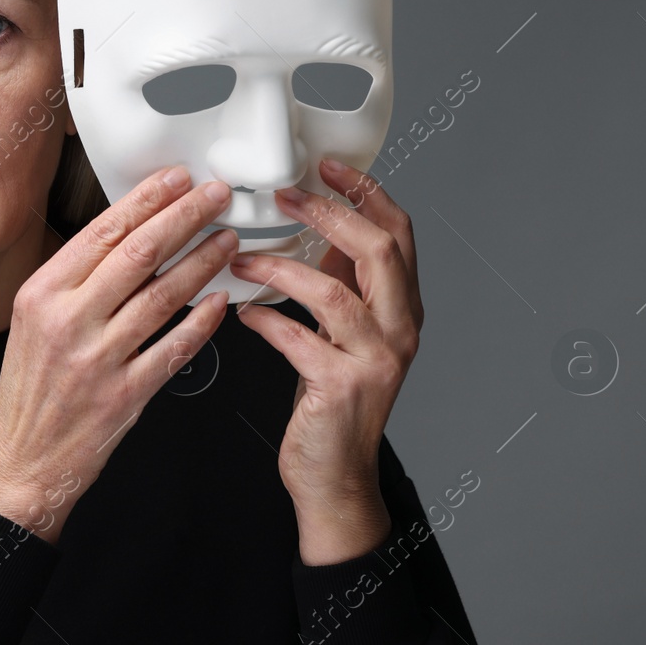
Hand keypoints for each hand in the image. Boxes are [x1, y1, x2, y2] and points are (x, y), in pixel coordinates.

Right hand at [0, 164, 240, 544]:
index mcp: (42, 294)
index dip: (147, 201)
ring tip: (227, 241)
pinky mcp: (125, 394)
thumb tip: (128, 237)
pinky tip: (222, 301)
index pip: (103, 232)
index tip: (176, 180)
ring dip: (203, 263)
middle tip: (214, 196)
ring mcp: (97, 359)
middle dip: (185, 217)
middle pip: (139, 254)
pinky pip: (174, 349)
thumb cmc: (30, 389)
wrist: (21, 459)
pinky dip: (202, 322)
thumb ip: (75, 281)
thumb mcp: (33, 320)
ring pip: (164, 296)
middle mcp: (68, 321)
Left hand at [228, 158, 423, 561]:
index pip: (399, 233)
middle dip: (328, 213)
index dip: (366, 193)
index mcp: (403, 309)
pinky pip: (298, 339)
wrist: (336, 477)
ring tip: (242, 259)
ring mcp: (377, 360)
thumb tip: (319, 230)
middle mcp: (401, 330)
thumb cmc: (332, 404)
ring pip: (333, 292)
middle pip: (379, 249)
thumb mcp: (345, 334)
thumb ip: (341, 284)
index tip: (327, 167)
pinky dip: (265, 321)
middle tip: (284, 195)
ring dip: (280, 268)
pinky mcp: (342, 389)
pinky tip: (242, 314)